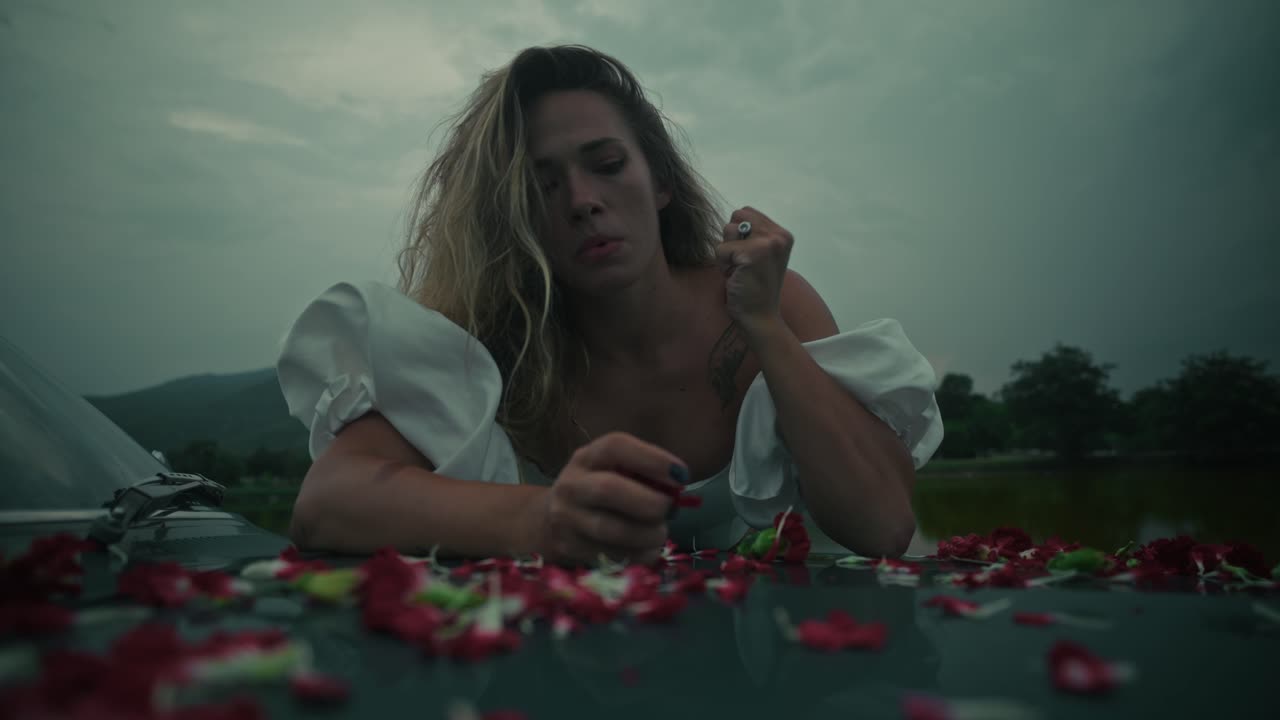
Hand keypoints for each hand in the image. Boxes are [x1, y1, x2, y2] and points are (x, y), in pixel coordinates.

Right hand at [523, 432, 686, 565]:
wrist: (548, 522)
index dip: (652, 459)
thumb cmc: (596, 491)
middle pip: (608, 489)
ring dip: (647, 533)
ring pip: (611, 529)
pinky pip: (612, 556)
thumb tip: (677, 486)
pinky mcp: (569, 549)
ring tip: (660, 532)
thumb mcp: (610, 470)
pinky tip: (649, 549)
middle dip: (649, 502)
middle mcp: (571, 485)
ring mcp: (566, 519)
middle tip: (669, 509)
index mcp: (586, 458)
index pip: (616, 447)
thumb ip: (640, 473)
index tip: (681, 475)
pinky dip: (640, 555)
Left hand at [716, 206, 793, 333]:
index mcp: (783, 234)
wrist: (759, 317)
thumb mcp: (759, 255)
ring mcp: (769, 243)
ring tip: (739, 271)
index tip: (747, 258)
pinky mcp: (753, 254)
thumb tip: (733, 222)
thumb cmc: (753, 288)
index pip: (746, 212)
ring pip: (727, 231)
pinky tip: (736, 278)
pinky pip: (721, 249)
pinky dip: (723, 266)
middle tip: (741, 264)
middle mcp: (779, 235)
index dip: (738, 235)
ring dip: (727, 254)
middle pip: (736, 217)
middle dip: (731, 240)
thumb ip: (752, 235)